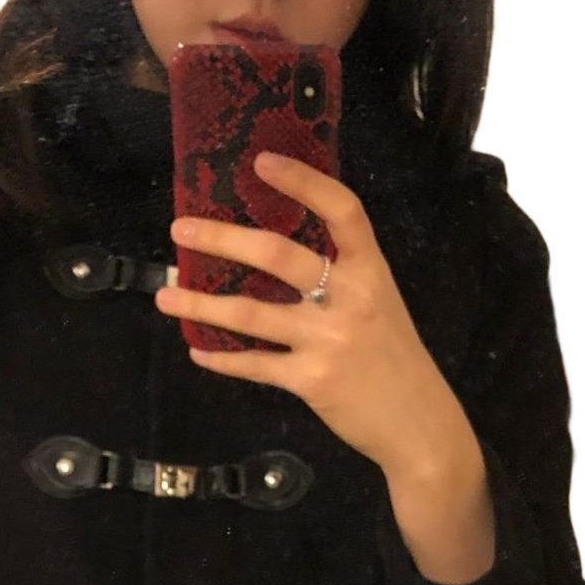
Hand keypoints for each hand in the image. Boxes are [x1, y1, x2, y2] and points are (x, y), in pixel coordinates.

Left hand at [155, 151, 474, 483]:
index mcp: (371, 270)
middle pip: (277, 255)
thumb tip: (278, 251)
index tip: (261, 161)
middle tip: (180, 229)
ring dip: (199, 304)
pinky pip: (254, 364)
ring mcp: (328, 340)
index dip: (303, 182)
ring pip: (249, 314)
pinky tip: (198, 350)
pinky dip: (221, 358)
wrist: (418, 424)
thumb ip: (341, 276)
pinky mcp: (310, 380)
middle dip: (222, 239)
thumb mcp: (380, 303)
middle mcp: (350, 299)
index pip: (342, 210)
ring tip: (165, 296)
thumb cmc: (393, 358)